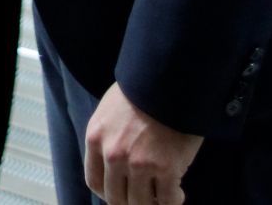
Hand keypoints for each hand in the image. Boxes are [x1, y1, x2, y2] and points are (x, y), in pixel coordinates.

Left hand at [84, 82, 201, 204]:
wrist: (168, 80)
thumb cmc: (140, 91)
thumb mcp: (109, 111)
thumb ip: (107, 138)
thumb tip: (113, 165)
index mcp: (95, 139)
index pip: (94, 181)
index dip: (108, 193)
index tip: (120, 193)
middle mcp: (113, 155)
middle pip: (116, 198)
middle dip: (130, 201)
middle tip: (144, 197)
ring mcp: (139, 164)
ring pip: (140, 204)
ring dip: (152, 203)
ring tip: (162, 196)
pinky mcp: (166, 170)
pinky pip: (167, 201)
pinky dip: (172, 202)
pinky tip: (177, 193)